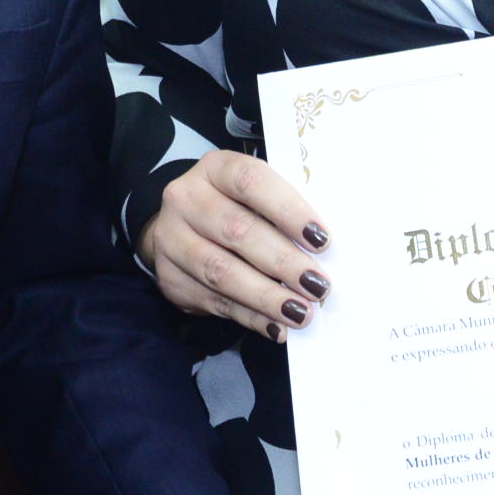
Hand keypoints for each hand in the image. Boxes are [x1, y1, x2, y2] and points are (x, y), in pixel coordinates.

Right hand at [138, 149, 331, 342]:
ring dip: (266, 296)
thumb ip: (283, 214)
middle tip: (317, 285)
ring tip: (300, 312)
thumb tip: (323, 249)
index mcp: (215, 168)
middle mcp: (186, 199)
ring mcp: (172, 239)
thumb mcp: (254, 196)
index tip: (321, 238)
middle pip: (237, 230)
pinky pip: (214, 302)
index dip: (288, 210)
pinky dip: (250, 317)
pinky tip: (276, 326)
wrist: (179, 228)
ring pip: (222, 272)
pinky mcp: (170, 278)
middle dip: (283, 261)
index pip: (251, 182)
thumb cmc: (234, 208)